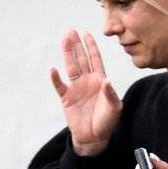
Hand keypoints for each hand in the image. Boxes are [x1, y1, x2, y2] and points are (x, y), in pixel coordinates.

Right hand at [50, 30, 121, 155]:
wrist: (94, 138)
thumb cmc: (107, 122)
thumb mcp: (114, 108)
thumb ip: (111, 93)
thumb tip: (106, 80)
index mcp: (99, 81)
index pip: (95, 59)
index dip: (91, 46)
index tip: (87, 33)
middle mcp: (87, 81)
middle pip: (80, 59)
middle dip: (77, 45)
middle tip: (71, 30)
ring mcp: (76, 89)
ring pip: (70, 67)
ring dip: (67, 54)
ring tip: (64, 40)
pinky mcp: (66, 99)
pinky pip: (59, 86)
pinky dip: (55, 78)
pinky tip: (52, 69)